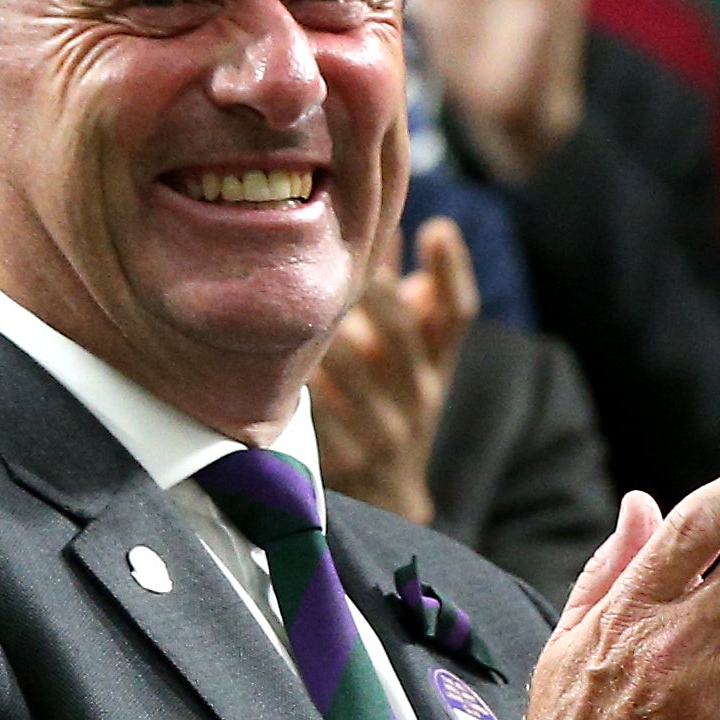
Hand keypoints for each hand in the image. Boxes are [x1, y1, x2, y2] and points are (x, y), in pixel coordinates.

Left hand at [308, 215, 477, 522]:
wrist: (389, 496)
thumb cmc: (394, 407)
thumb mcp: (414, 361)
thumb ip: (403, 299)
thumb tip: (387, 223)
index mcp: (437, 366)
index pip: (457, 313)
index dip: (450, 271)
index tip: (436, 227)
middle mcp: (418, 395)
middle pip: (402, 333)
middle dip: (371, 289)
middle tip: (336, 249)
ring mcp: (382, 429)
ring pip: (349, 369)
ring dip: (320, 329)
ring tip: (289, 293)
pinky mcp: (344, 457)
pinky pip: (312, 408)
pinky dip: (291, 378)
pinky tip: (262, 353)